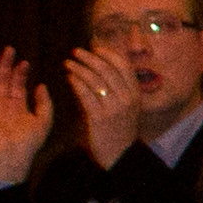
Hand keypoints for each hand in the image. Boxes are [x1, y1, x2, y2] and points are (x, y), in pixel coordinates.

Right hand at [0, 48, 55, 186]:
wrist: (13, 157)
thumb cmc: (30, 143)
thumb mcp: (44, 121)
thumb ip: (45, 103)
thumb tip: (41, 85)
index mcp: (18, 107)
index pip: (18, 86)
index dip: (20, 74)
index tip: (25, 62)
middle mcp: (3, 105)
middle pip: (3, 81)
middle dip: (5, 65)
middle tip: (9, 49)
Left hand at [64, 45, 139, 166]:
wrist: (119, 155)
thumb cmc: (118, 127)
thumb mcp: (125, 105)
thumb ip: (115, 86)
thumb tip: (97, 62)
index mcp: (135, 93)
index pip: (123, 65)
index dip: (107, 53)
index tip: (94, 47)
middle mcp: (126, 99)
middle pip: (106, 69)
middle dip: (89, 57)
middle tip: (75, 52)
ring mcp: (113, 108)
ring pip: (94, 80)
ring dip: (79, 68)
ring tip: (68, 63)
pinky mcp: (99, 117)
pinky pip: (85, 94)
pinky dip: (76, 83)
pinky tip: (69, 78)